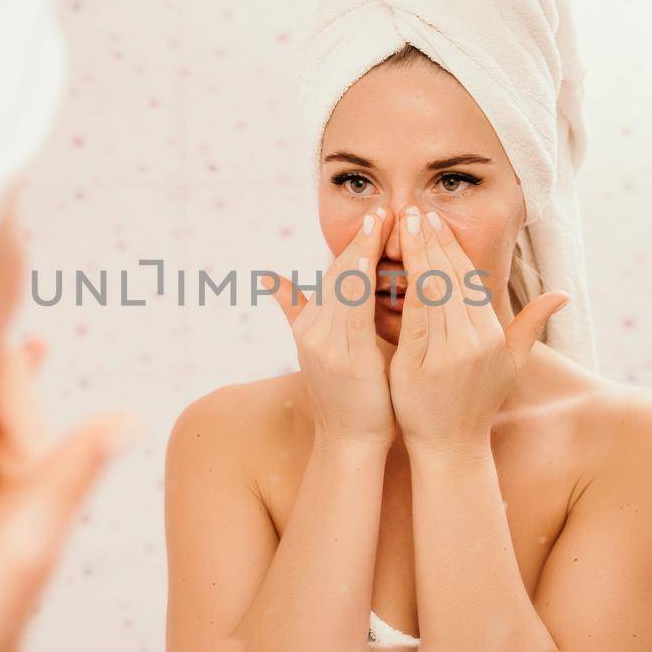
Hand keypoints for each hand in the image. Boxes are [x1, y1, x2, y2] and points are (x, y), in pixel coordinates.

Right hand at [268, 208, 395, 450]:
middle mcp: (314, 331)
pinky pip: (356, 308)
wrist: (350, 444)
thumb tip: (270, 280)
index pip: (334, 275)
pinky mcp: (345, 356)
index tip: (375, 217)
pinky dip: (365, 279)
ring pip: (345, 283)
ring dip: (364, 249)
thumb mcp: (329, 349)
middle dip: (359, 239)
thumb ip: (301, 312)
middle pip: (337, 273)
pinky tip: (377, 257)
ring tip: (382, 219)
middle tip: (381, 207)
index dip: (353, 246)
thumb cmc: (352, 399)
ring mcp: (326, 343)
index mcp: (313, 327)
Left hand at [388, 205, 568, 456]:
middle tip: (414, 210)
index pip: (469, 279)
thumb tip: (563, 295)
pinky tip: (384, 266)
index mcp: (493, 334)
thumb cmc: (477, 402)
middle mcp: (474, 340)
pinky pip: (410, 317)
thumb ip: (532, 325)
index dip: (451, 247)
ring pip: (430, 291)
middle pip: (450, 278)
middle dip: (431, 240)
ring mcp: (448, 352)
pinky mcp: (420, 364)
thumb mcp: (512, 364)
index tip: (435, 220)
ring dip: (414, 254)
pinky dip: (398, 288)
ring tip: (401, 225)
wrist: (451, 447)